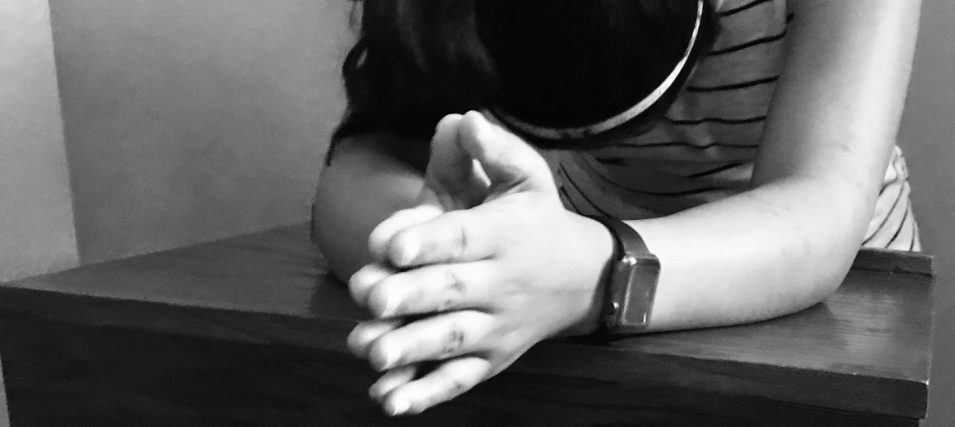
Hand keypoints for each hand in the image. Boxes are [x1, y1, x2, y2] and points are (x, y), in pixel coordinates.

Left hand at [345, 111, 611, 415]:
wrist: (585, 279)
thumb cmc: (536, 219)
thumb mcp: (526, 176)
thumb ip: (492, 149)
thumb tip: (462, 120)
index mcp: (503, 234)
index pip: (464, 237)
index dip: (428, 241)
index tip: (392, 247)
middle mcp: (500, 283)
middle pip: (452, 291)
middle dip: (410, 296)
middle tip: (370, 296)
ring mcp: (496, 326)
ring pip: (452, 340)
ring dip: (411, 348)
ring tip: (372, 351)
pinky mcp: (492, 359)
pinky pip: (460, 379)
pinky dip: (427, 394)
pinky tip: (390, 402)